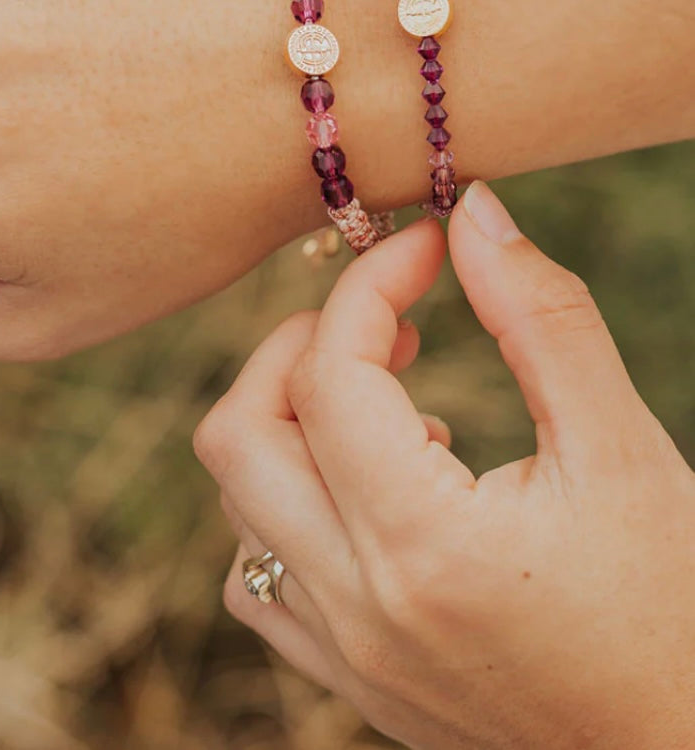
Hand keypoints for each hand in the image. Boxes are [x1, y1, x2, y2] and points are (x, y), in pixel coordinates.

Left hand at [194, 182, 694, 748]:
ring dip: (293, 425)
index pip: (330, 373)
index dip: (369, 284)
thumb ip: (542, 318)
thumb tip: (473, 210)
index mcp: (426, 545)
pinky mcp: (347, 677)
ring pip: (238, 501)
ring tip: (398, 413)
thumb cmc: (677, 607)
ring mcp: (341, 651)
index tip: (427, 248)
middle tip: (385, 326)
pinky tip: (370, 492)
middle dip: (296, 347)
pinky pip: (255, 572)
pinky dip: (286, 504)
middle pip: (237, 434)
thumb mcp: (621, 449)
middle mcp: (357, 604)